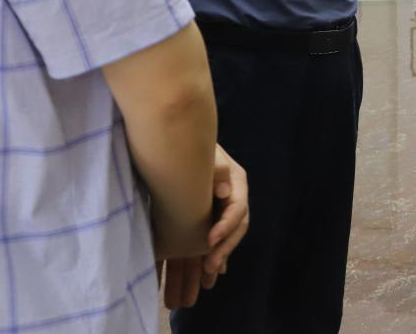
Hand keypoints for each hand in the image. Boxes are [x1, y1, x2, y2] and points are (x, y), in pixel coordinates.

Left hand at [162, 145, 248, 307]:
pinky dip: (210, 254)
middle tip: (210, 266)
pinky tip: (206, 273)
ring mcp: (221, 206)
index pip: (238, 209)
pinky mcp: (207, 215)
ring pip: (226, 237)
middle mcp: (232, 196)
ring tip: (208, 277)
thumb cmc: (189, 143)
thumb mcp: (204, 151)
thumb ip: (215, 167)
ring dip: (218, 257)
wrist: (176, 139)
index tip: (209, 241)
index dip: (227, 227)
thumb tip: (222, 190)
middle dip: (225, 249)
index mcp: (236, 181)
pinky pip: (212, 238)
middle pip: (236, 227)